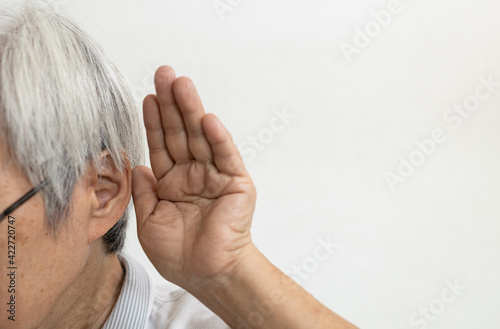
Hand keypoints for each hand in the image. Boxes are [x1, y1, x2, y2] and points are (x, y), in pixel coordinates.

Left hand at [132, 66, 256, 290]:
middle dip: (172, 104)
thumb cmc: (180, 254)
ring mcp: (215, 176)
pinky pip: (225, 157)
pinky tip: (207, 119)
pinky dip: (217, 138)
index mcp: (172, 182)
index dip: (154, 121)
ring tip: (182, 84)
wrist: (208, 275)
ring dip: (192, 111)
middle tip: (164, 74)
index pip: (162, 145)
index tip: (147, 97)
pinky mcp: (236, 183)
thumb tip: (136, 166)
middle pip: (181, 133)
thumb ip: (143, 192)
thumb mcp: (149, 222)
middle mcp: (193, 174)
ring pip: (201, 138)